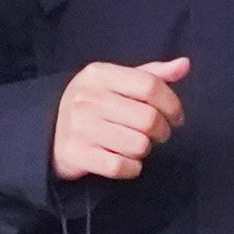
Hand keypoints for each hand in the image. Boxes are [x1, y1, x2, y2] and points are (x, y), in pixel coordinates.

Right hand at [50, 56, 190, 183]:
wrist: (48, 131)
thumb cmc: (93, 105)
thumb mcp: (117, 82)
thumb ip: (151, 74)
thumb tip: (184, 64)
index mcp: (99, 74)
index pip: (150, 85)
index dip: (172, 104)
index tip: (176, 117)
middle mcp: (87, 98)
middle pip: (149, 119)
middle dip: (162, 132)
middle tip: (157, 135)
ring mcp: (80, 127)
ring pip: (139, 145)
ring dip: (145, 150)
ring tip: (136, 145)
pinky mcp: (76, 154)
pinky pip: (122, 167)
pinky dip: (131, 168)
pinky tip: (125, 161)